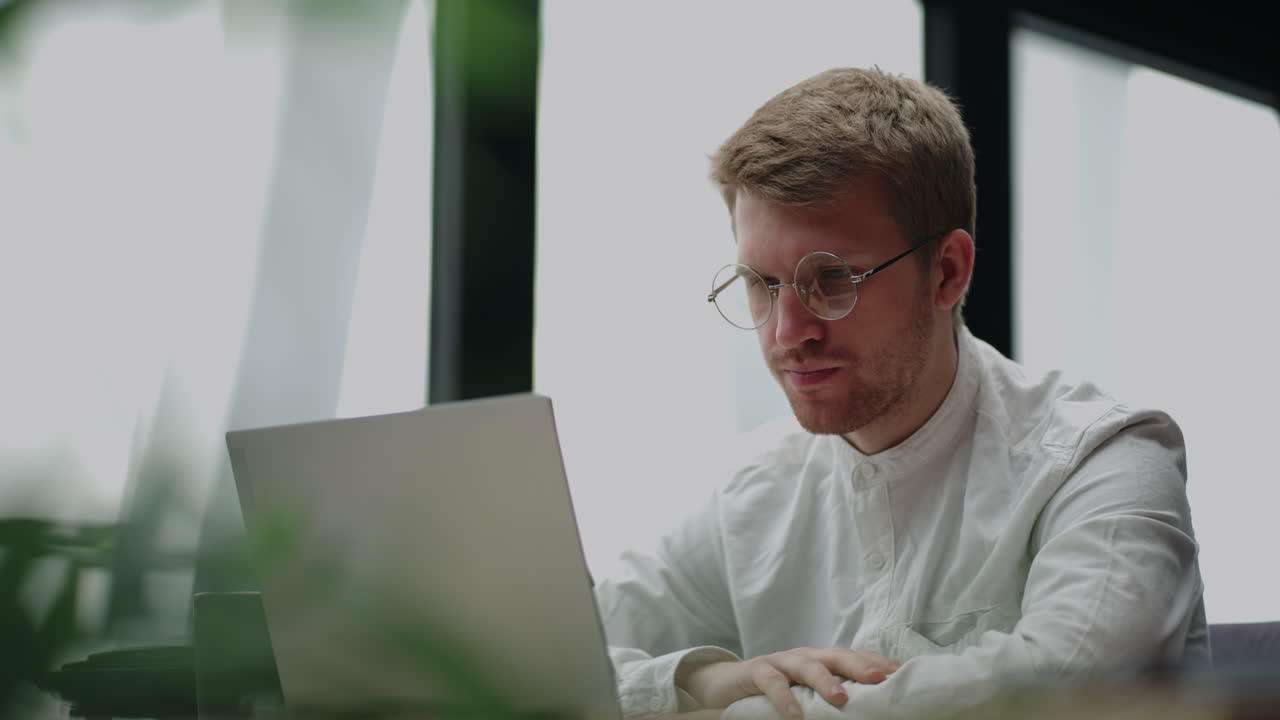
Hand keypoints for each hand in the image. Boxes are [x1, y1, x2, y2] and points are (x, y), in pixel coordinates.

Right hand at [677, 647, 899, 717]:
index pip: (854, 657)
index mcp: (821, 661)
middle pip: (836, 655)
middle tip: (880, 681)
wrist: (725, 683)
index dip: (876, 663)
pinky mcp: (755, 671)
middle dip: (860, 666)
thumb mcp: (805, 693)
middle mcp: (804, 656)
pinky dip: (783, 696)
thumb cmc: (773, 692)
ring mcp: (780, 661)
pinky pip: (771, 681)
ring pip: (806, 664)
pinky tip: (795, 714)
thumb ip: (829, 695)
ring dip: (824, 680)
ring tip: (840, 698)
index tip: (901, 675)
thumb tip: (863, 710)